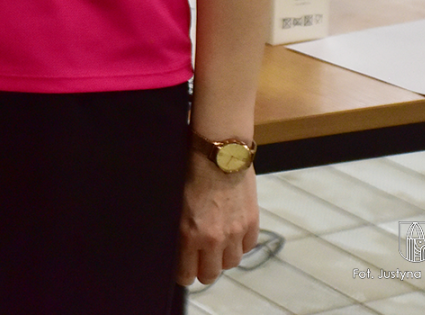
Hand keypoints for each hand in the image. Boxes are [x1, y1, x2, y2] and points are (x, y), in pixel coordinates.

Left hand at [179, 157, 258, 285]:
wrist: (218, 151)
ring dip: (222, 256)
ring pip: (230, 263)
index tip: (182, 268)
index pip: (186, 274)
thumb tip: (173, 243)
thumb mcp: (173, 199)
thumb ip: (176, 226)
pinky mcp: (251, 222)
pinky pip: (247, 247)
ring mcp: (235, 232)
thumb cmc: (189, 169)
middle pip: (210, 274)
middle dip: (202, 269)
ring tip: (215, 243)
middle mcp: (213, 238)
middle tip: (198, 259)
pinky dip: (240, 243)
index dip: (183, 273)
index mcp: (188, 234)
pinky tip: (231, 232)